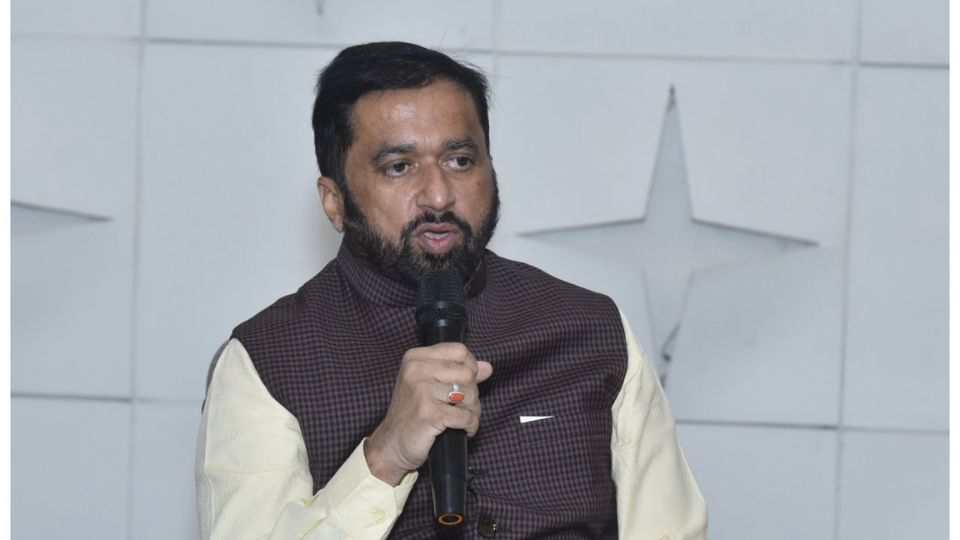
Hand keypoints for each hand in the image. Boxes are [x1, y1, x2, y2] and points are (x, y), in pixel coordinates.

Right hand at [364, 342, 492, 485]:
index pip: (459, 350)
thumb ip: (458, 373)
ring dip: (473, 410)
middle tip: (463, 406)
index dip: (470, 366)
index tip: (466, 382)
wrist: (392, 444)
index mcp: (415, 358)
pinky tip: (465, 430)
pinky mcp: (429, 414)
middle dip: (473, 392)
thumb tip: (487, 367)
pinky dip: (471, 426)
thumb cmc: (412, 413)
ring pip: (470, 394)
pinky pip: (466, 416)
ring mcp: (421, 391)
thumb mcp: (430, 385)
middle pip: (468, 372)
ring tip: (463, 418)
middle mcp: (416, 370)